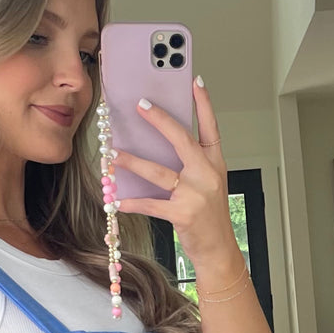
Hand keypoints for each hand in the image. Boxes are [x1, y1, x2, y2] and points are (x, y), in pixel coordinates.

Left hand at [112, 77, 234, 268]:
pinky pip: (151, 204)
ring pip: (158, 172)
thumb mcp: (208, 185)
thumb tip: (156, 146)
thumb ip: (189, 165)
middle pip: (182, 140)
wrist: (219, 250)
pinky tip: (116, 200)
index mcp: (215, 164)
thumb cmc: (210, 217)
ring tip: (114, 154)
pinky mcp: (183, 214)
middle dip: (160, 121)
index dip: (204, 104)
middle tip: (141, 106)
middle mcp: (207, 175)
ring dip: (132, 162)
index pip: (211, 128)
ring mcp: (196, 195)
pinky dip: (131, 203)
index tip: (195, 82)